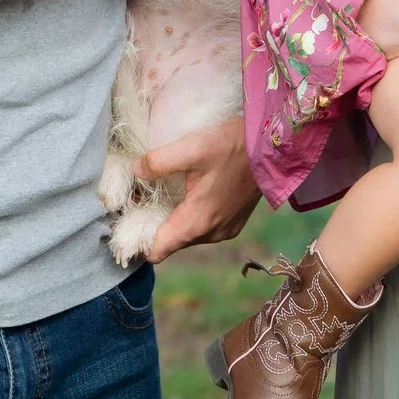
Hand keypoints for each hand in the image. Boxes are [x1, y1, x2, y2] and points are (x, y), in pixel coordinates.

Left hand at [136, 118, 261, 261]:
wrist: (273, 146)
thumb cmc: (232, 147)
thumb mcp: (191, 148)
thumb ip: (158, 162)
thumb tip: (136, 171)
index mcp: (196, 223)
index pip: (156, 252)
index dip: (137, 240)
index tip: (126, 220)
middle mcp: (211, 235)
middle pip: (170, 242)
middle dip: (153, 224)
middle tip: (141, 197)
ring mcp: (225, 230)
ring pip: (186, 234)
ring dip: (172, 219)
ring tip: (162, 192)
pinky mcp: (233, 222)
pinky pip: (202, 228)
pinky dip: (190, 216)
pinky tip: (186, 192)